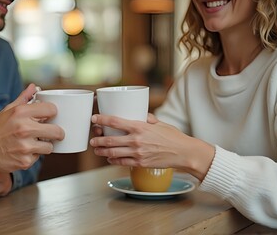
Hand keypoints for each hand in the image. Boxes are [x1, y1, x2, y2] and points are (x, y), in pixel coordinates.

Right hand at [0, 83, 64, 174]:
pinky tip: (24, 151)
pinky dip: (34, 155)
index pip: (51, 109)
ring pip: (50, 146)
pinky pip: (39, 157)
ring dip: (45, 145)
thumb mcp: (8, 110)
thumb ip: (24, 98)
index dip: (52, 112)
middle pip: (56, 131)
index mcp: (21, 113)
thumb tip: (34, 87)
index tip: (51, 116)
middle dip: (57, 132)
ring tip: (34, 142)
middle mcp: (24, 129)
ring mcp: (25, 147)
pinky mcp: (25, 161)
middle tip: (54, 132)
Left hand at [89, 113, 214, 180]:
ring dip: (101, 151)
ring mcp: (137, 153)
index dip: (102, 120)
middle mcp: (136, 140)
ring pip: (113, 153)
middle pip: (110, 140)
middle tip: (92, 139)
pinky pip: (121, 162)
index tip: (94, 118)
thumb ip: (147, 119)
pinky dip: (113, 160)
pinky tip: (109, 158)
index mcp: (140, 127)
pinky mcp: (140, 163)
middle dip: (98, 139)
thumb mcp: (159, 123)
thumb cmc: (173, 136)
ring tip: (96, 149)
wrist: (183, 153)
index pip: (115, 122)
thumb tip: (139, 114)